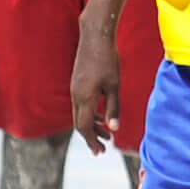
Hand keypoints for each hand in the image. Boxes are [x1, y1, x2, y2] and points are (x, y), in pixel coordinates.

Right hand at [67, 18, 119, 154]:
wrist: (95, 37)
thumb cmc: (108, 60)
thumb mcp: (114, 86)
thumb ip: (114, 108)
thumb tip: (114, 128)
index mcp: (84, 98)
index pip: (83, 127)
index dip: (92, 140)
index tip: (100, 151)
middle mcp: (76, 95)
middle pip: (80, 123)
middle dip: (92, 136)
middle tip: (103, 148)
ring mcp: (75, 88)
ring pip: (80, 113)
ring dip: (92, 125)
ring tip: (107, 133)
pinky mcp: (77, 82)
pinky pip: (81, 104)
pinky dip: (90, 113)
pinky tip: (102, 114)